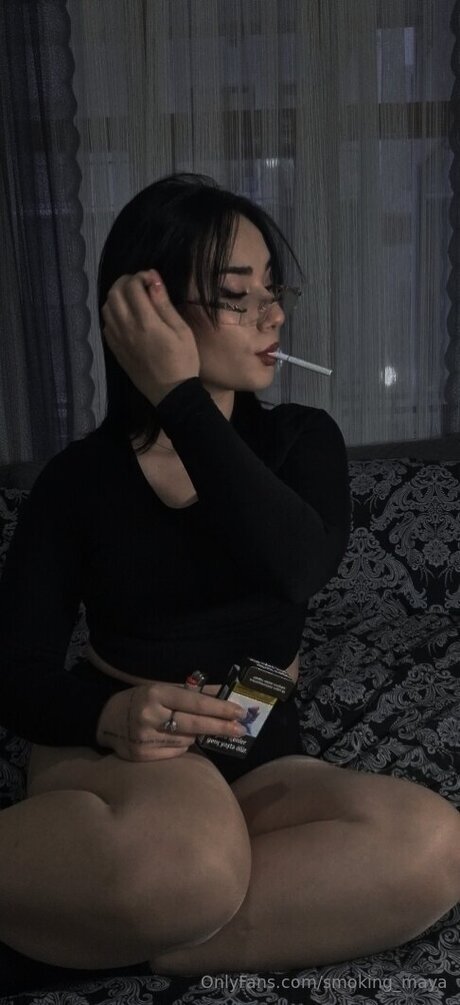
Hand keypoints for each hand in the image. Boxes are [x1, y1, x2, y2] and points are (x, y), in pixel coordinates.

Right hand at [95, 681, 245, 761]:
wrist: (105, 719)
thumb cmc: (141, 699)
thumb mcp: (164, 688)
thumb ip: (195, 691)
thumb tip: (226, 693)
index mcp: (156, 693)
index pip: (194, 702)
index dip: (219, 708)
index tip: (239, 712)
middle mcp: (150, 715)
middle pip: (194, 724)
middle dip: (220, 727)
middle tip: (241, 729)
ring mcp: (145, 738)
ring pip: (187, 740)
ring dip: (196, 735)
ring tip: (191, 728)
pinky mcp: (142, 756)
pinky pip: (176, 752)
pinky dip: (181, 745)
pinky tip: (174, 738)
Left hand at [101, 270, 199, 405]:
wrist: (171, 393)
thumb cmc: (183, 360)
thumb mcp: (181, 330)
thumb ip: (164, 303)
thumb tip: (152, 278)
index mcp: (145, 321)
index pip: (132, 286)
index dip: (141, 276)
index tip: (152, 279)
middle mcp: (126, 328)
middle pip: (114, 293)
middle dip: (125, 282)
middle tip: (139, 284)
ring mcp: (118, 340)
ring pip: (106, 307)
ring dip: (117, 296)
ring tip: (132, 298)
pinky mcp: (115, 350)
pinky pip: (106, 324)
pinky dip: (113, 314)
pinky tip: (126, 317)